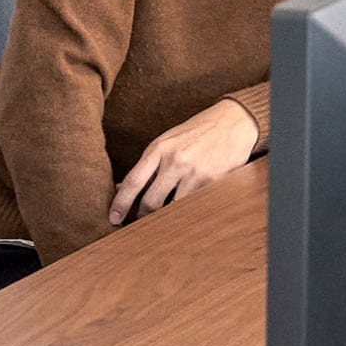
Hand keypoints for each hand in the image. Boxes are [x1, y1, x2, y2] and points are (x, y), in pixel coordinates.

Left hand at [109, 100, 257, 224]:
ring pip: (172, 207)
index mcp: (158, 149)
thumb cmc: (196, 133)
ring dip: (165, 218)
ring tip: (162, 221)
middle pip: (150, 201)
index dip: (120, 203)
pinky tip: (185, 212)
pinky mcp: (213, 182)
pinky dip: (186, 212)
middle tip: (138, 224)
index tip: (113, 218)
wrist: (233, 122)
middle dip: (142, 217)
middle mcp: (174, 160)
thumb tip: (122, 187)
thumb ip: (148, 165)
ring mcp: (194, 172)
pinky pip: (194, 205)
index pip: (133, 181)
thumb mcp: (167, 142)